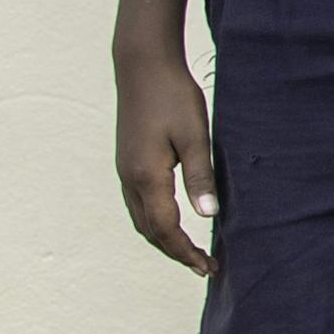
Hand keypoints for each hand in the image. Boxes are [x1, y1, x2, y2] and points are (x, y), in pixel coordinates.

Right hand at [115, 42, 218, 276]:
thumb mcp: (195, 136)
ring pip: (141, 218)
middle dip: (176, 251)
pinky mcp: (127, 161)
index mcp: (146, 176)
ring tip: (191, 251)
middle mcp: (129, 178)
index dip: (186, 252)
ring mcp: (124, 170)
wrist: (142, 67)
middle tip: (205, 266)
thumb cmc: (173, 97)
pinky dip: (156, 221)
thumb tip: (208, 215)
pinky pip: (138, 204)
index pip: (165, 229)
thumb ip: (200, 176)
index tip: (209, 267)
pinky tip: (173, 220)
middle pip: (150, 230)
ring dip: (164, 239)